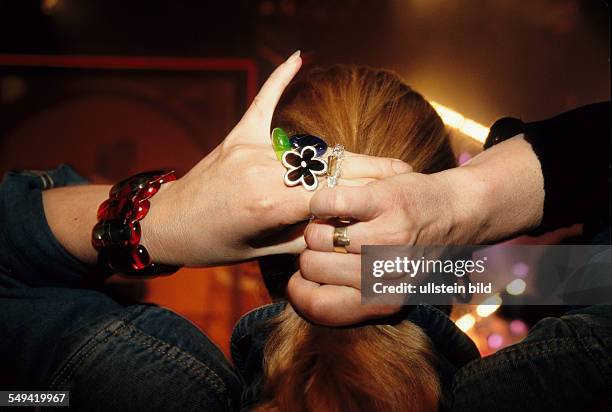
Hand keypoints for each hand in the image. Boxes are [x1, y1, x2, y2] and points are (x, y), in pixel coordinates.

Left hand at [145, 52, 411, 265]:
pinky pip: (263, 103)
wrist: (166, 223)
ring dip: (346, 157)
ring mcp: (251, 148)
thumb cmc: (213, 245)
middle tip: (406, 172)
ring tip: (381, 163)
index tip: (399, 195)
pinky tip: (298, 57)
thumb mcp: (263, 253)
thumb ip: (305, 238)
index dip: (369, 198)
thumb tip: (343, 232)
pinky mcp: (238, 135)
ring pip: (313, 148)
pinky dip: (279, 79)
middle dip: (374, 172)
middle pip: (332, 168)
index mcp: (271, 204)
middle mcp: (265, 170)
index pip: (334, 197)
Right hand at [288, 136, 543, 324]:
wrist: (458, 212)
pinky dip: (321, 202)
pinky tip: (333, 204)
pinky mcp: (385, 201)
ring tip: (333, 224)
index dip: (299, 292)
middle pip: (311, 268)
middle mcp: (385, 273)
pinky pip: (328, 203)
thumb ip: (353, 296)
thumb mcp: (391, 286)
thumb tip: (301, 292)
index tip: (303, 277)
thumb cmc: (415, 251)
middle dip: (310, 253)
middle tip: (326, 245)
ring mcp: (386, 237)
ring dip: (317, 227)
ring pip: (316, 237)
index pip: (319, 308)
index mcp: (385, 300)